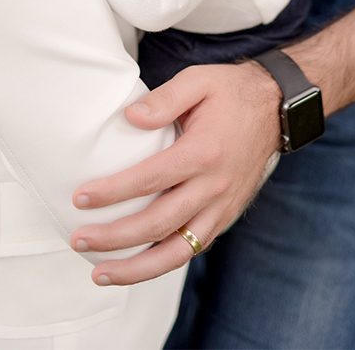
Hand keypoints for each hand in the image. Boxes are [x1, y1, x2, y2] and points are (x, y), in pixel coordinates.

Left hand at [69, 62, 281, 284]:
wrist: (275, 110)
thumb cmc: (230, 93)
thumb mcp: (198, 80)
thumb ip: (164, 98)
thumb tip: (130, 117)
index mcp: (204, 152)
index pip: (150, 179)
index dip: (113, 192)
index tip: (81, 198)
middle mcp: (214, 187)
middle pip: (158, 224)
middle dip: (114, 238)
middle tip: (79, 239)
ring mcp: (221, 207)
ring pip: (177, 252)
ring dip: (137, 268)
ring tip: (102, 273)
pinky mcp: (224, 217)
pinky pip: (192, 249)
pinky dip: (163, 264)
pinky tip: (136, 268)